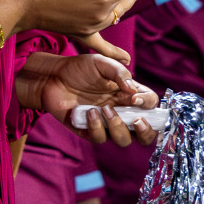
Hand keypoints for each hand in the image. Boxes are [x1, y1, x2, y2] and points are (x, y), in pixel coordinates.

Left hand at [16, 52, 157, 147]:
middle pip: (144, 133)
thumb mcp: (101, 63)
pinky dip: (96, 127)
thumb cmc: (79, 68)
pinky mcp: (89, 130)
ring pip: (123, 140)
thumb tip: (133, 90)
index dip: (148, 105)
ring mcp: (106, 123)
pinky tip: (88, 112)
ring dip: (117, 127)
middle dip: (146, 132)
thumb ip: (119, 73)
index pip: (150, 106)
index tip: (135, 99)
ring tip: (104, 109)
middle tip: (135, 121)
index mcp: (129, 95)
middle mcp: (121, 112)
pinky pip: (99, 138)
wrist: (53, 76)